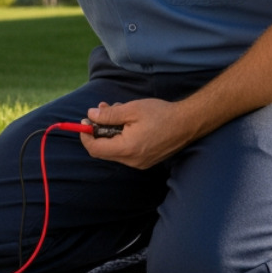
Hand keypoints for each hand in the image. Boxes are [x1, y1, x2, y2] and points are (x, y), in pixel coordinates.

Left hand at [79, 99, 195, 169]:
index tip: (84, 122)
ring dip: (110, 132)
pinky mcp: (146, 160)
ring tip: (116, 110)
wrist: (187, 123)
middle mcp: (132, 161)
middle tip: (99, 111)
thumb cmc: (161, 114)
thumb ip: (109, 114)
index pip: (96, 149)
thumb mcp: (131, 109)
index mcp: (127, 149)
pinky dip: (121, 137)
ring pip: (115, 149)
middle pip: (104, 150)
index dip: (86, 136)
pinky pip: (126, 151)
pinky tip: (127, 122)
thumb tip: (90, 116)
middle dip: (98, 130)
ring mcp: (140, 163)